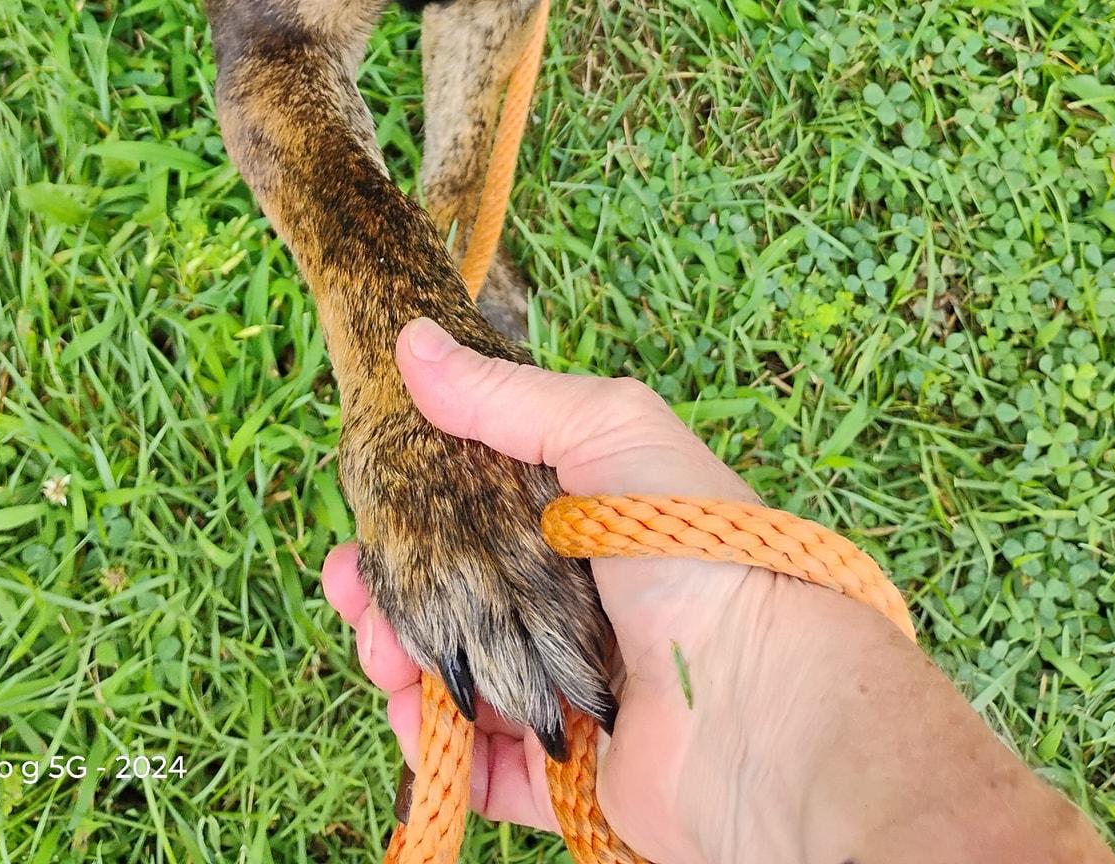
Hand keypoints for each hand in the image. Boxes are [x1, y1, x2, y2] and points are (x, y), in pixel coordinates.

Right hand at [323, 317, 774, 863]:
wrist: (762, 697)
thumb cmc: (695, 547)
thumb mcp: (607, 432)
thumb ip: (504, 396)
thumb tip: (410, 338)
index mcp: (582, 524)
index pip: (473, 515)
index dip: (411, 513)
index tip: (360, 514)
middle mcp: (574, 605)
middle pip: (455, 598)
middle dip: (390, 593)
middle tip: (352, 590)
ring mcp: (568, 693)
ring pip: (456, 680)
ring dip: (401, 663)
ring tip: (381, 656)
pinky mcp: (567, 776)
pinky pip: (479, 768)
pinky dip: (435, 748)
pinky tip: (412, 715)